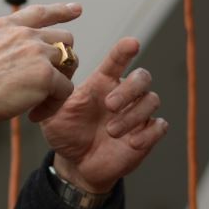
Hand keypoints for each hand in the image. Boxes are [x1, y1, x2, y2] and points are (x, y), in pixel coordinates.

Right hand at [0, 3, 81, 124]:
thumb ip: (3, 48)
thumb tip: (17, 63)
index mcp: (6, 26)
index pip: (40, 12)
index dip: (61, 10)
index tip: (76, 9)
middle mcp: (24, 34)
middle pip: (63, 38)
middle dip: (63, 59)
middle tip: (51, 82)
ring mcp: (37, 52)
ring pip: (69, 61)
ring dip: (61, 82)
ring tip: (42, 100)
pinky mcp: (45, 75)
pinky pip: (65, 90)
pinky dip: (54, 104)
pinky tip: (34, 114)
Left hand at [40, 37, 166, 193]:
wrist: (76, 164)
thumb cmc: (66, 132)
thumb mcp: (52, 114)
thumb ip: (52, 96)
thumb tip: (49, 76)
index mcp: (102, 83)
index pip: (117, 60)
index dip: (124, 50)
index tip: (132, 44)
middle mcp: (123, 94)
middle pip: (142, 77)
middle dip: (128, 89)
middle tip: (109, 105)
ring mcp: (137, 114)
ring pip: (152, 100)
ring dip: (133, 114)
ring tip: (111, 131)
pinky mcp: (146, 135)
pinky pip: (160, 126)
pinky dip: (149, 133)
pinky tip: (131, 142)